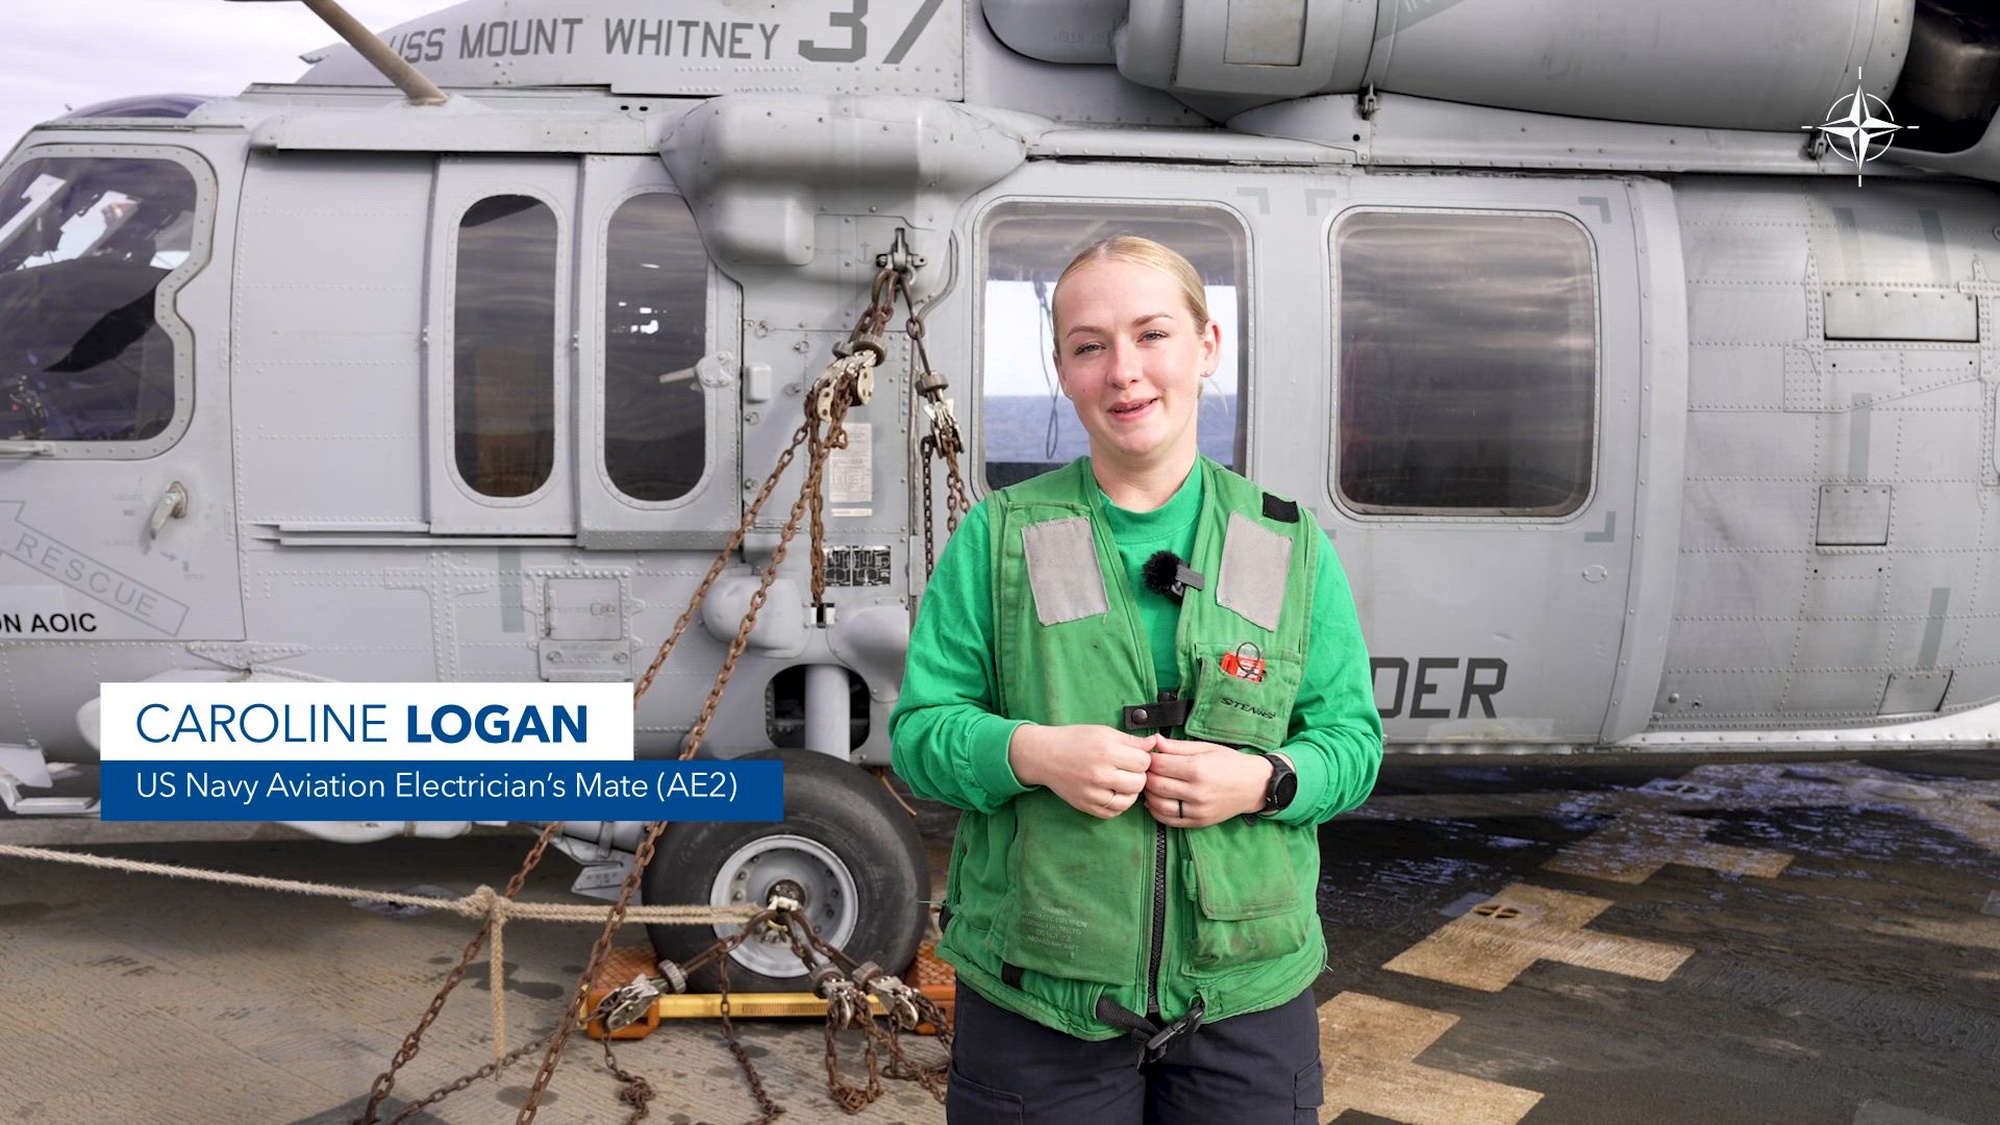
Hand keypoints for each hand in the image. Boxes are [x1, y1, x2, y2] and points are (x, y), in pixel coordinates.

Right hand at [1009, 723, 1158, 818]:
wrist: (1044, 755)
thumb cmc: (1074, 740)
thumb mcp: (1103, 732)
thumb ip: (1131, 740)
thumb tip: (1154, 743)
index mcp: (1107, 752)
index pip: (1144, 762)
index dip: (1143, 758)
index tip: (1135, 756)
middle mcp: (1100, 775)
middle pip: (1139, 783)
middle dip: (1138, 775)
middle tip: (1128, 768)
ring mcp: (1093, 793)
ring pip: (1129, 800)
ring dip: (1130, 791)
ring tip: (1122, 781)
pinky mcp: (1086, 806)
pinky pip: (1113, 812)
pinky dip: (1118, 804)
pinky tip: (1113, 792)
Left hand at [1142, 736, 1271, 826]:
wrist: (1254, 785)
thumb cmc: (1230, 763)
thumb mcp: (1206, 748)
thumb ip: (1177, 746)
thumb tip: (1154, 741)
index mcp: (1198, 769)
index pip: (1159, 765)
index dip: (1149, 759)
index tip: (1149, 756)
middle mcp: (1197, 792)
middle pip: (1156, 785)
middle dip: (1147, 776)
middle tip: (1148, 770)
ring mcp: (1197, 810)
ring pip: (1158, 804)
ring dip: (1149, 793)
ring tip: (1152, 783)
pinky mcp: (1198, 822)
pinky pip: (1168, 820)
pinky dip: (1156, 810)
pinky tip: (1157, 800)